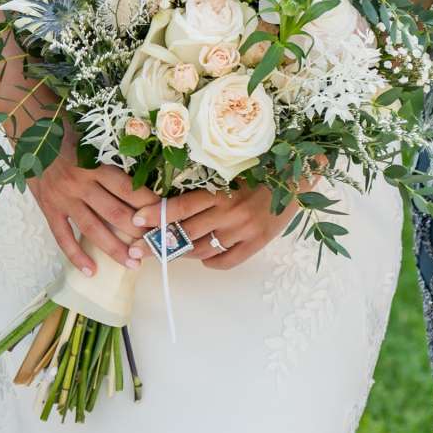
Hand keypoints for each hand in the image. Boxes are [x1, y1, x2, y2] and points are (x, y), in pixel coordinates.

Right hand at [27, 128, 162, 277]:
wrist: (31, 136)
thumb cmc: (66, 136)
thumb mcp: (91, 141)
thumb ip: (112, 155)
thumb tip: (144, 169)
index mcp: (94, 163)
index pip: (127, 188)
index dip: (147, 204)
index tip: (165, 217)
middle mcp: (80, 183)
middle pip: (114, 212)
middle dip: (137, 231)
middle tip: (155, 246)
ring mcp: (63, 199)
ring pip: (92, 229)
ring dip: (114, 248)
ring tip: (132, 264)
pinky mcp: (49, 209)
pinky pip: (63, 237)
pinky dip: (76, 256)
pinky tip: (91, 271)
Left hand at [156, 179, 303, 272]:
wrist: (297, 178)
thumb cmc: (260, 170)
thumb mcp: (230, 173)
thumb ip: (206, 188)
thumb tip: (173, 204)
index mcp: (220, 190)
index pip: (180, 208)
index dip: (156, 216)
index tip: (136, 222)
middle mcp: (230, 212)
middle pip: (186, 234)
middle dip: (160, 243)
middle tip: (142, 247)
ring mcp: (243, 230)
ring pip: (202, 250)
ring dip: (184, 252)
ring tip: (173, 249)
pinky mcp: (257, 243)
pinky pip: (225, 261)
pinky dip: (210, 262)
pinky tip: (204, 256)